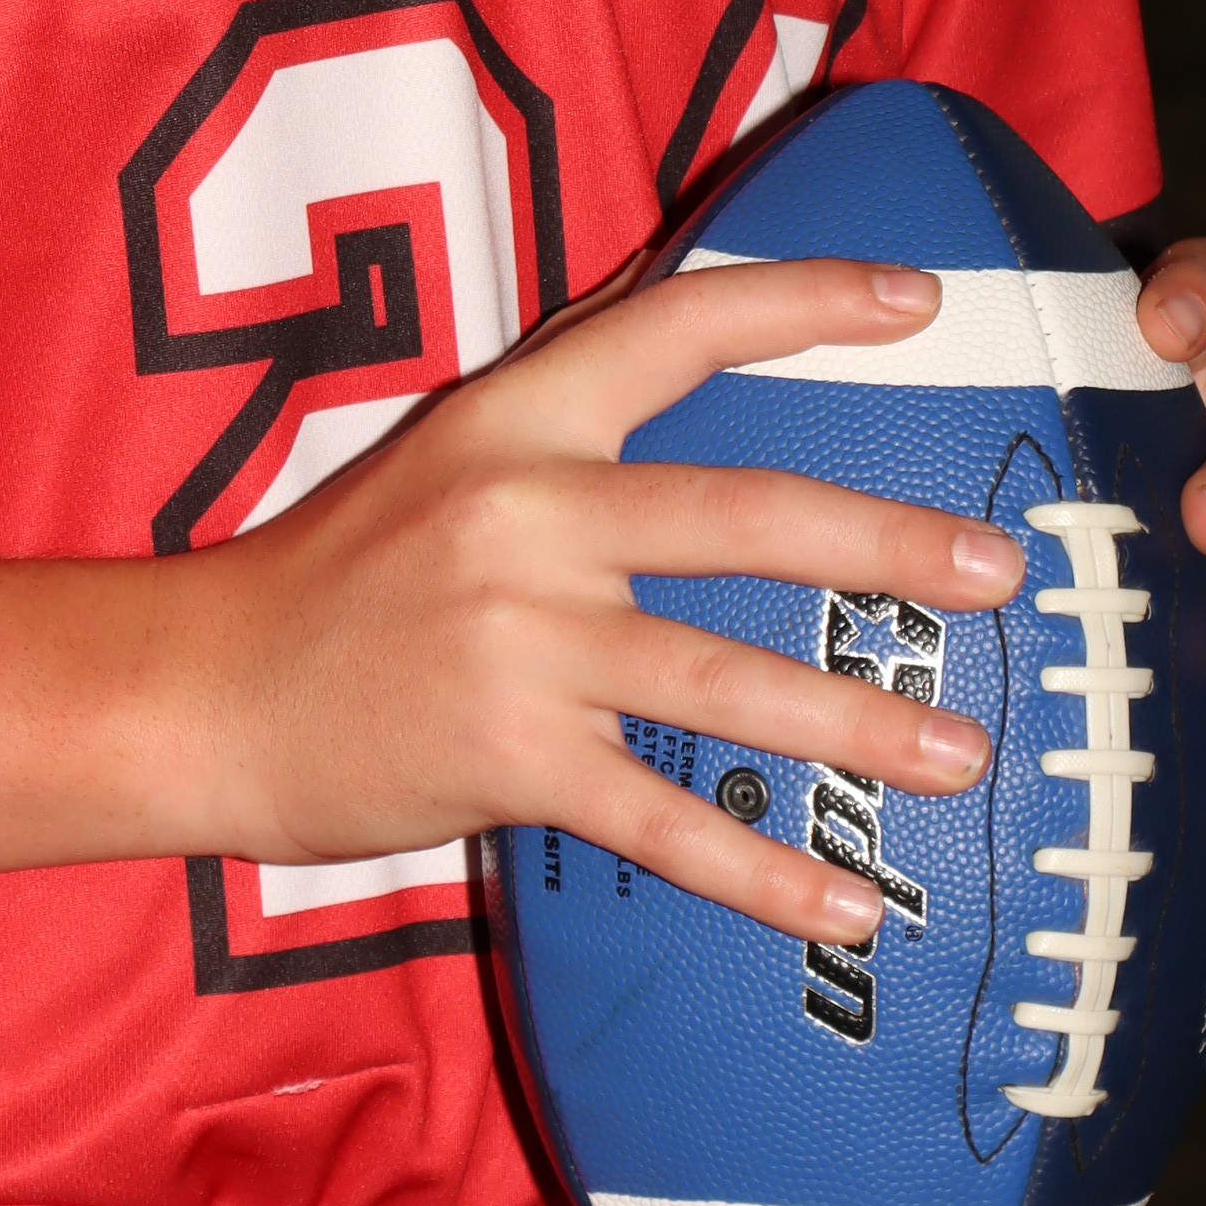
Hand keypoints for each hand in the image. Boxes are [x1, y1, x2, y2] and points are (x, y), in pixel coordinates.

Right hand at [183, 257, 1026, 957]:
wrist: (204, 691)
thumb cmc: (347, 570)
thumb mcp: (451, 452)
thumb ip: (572, 412)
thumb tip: (705, 343)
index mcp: (516, 414)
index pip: (677, 326)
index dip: (801, 302)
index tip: (919, 301)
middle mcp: (523, 513)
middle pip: (740, 517)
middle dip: (883, 547)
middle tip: (1001, 572)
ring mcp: (516, 642)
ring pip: (722, 683)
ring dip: (855, 724)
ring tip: (963, 755)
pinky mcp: (507, 761)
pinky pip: (663, 822)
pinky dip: (762, 872)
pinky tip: (850, 904)